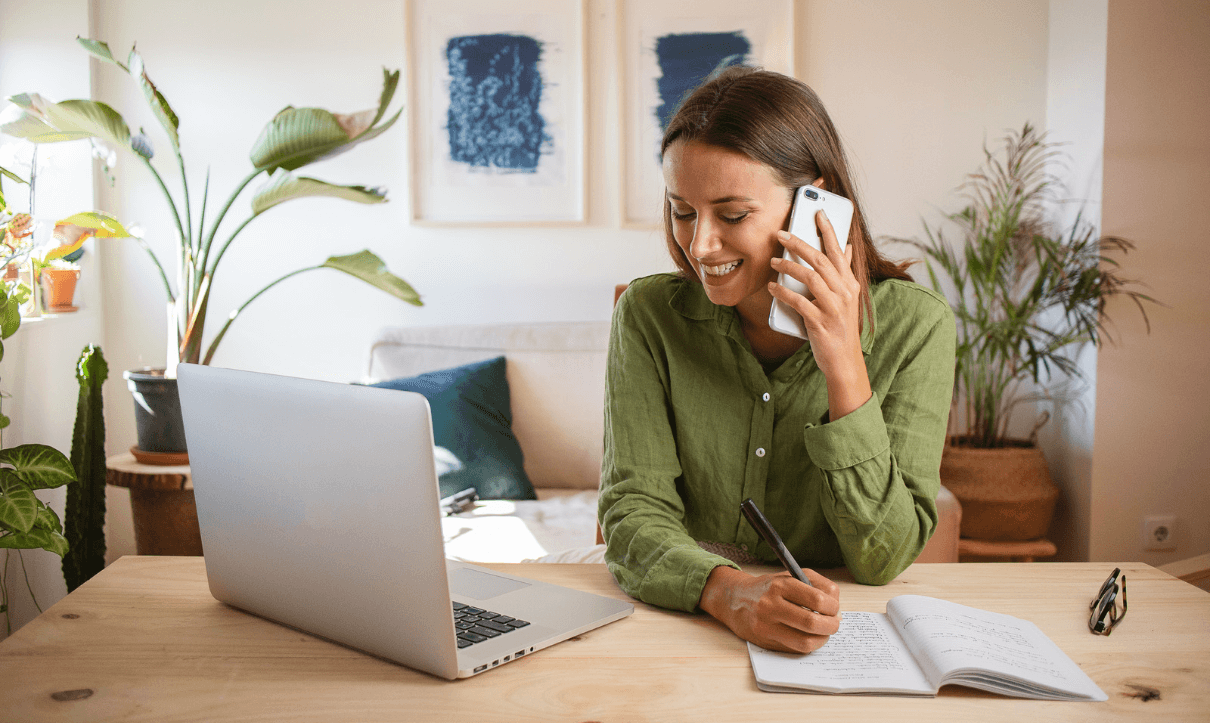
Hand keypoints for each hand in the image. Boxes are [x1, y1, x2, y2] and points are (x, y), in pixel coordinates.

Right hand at [698, 566, 840, 653]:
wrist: (735, 599)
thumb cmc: (769, 588)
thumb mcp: (791, 576)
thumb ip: (817, 585)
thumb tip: (836, 609)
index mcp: (780, 585)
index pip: (817, 600)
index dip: (833, 607)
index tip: (834, 608)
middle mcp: (771, 605)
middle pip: (812, 622)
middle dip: (831, 626)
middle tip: (834, 623)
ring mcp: (766, 625)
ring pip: (805, 641)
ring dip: (822, 639)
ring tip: (823, 633)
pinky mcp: (765, 641)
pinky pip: (795, 649)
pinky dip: (808, 645)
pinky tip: (808, 636)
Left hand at [768, 210, 870, 418]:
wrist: (844, 361)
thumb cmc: (840, 327)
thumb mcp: (846, 298)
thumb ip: (844, 273)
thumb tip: (846, 248)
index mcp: (850, 284)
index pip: (838, 251)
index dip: (828, 230)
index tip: (816, 212)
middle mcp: (844, 292)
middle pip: (820, 260)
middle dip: (799, 243)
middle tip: (780, 233)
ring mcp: (833, 307)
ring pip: (809, 278)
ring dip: (788, 266)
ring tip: (773, 261)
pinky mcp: (820, 322)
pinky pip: (799, 302)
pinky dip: (784, 293)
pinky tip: (772, 288)